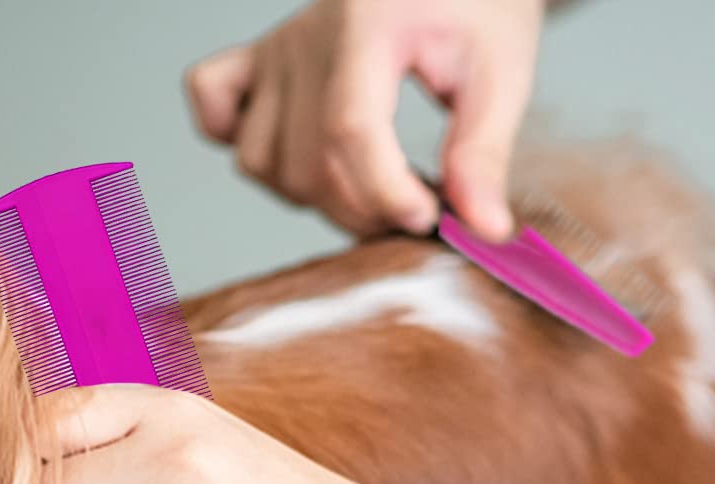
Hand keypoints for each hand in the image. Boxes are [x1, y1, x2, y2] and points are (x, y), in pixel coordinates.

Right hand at [185, 0, 543, 240]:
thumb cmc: (476, 6)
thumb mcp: (502, 70)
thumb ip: (483, 152)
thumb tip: (481, 230)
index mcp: (367, 20)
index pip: (350, 129)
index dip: (385, 193)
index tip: (428, 219)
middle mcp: (307, 34)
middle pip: (304, 162)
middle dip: (359, 209)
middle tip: (412, 208)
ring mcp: (277, 47)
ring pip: (259, 160)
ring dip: (311, 194)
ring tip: (366, 183)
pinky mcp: (258, 57)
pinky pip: (212, 105)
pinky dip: (234, 138)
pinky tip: (293, 148)